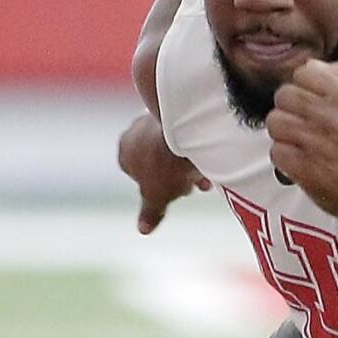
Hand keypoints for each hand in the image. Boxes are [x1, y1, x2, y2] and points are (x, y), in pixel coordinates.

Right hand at [118, 112, 211, 233]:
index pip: (137, 173)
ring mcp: (156, 115)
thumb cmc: (166, 165)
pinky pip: (187, 131)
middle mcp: (135, 130)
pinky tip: (213, 156)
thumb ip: (150, 212)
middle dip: (175, 175)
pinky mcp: (179, 108)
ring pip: (173, 145)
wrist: (187, 132)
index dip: (156, 187)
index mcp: (124, 150)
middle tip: (195, 187)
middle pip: (157, 159)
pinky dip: (197, 144)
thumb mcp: (158, 196)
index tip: (174, 193)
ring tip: (208, 175)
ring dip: (188, 162)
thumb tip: (143, 229)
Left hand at [266, 59, 337, 223]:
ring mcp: (316, 143)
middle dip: (290, 108)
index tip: (307, 97)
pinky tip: (298, 159)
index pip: (304, 72)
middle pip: (283, 95)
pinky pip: (277, 151)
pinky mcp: (306, 169)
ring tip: (297, 141)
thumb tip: (315, 66)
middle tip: (299, 120)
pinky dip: (284, 157)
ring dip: (284, 132)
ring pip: (275, 122)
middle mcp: (331, 117)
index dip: (303, 85)